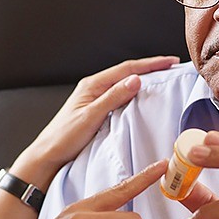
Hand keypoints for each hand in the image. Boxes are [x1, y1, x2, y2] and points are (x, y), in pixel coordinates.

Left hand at [11, 56, 178, 186]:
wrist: (47, 156)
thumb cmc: (64, 138)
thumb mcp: (90, 117)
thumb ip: (113, 97)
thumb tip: (136, 80)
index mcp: (92, 84)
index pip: (127, 68)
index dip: (151, 64)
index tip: (171, 62)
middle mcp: (94, 88)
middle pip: (127, 72)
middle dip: (151, 68)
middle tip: (172, 67)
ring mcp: (95, 98)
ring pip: (124, 83)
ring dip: (144, 79)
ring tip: (163, 78)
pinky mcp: (97, 109)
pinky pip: (120, 95)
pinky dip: (135, 92)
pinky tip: (143, 96)